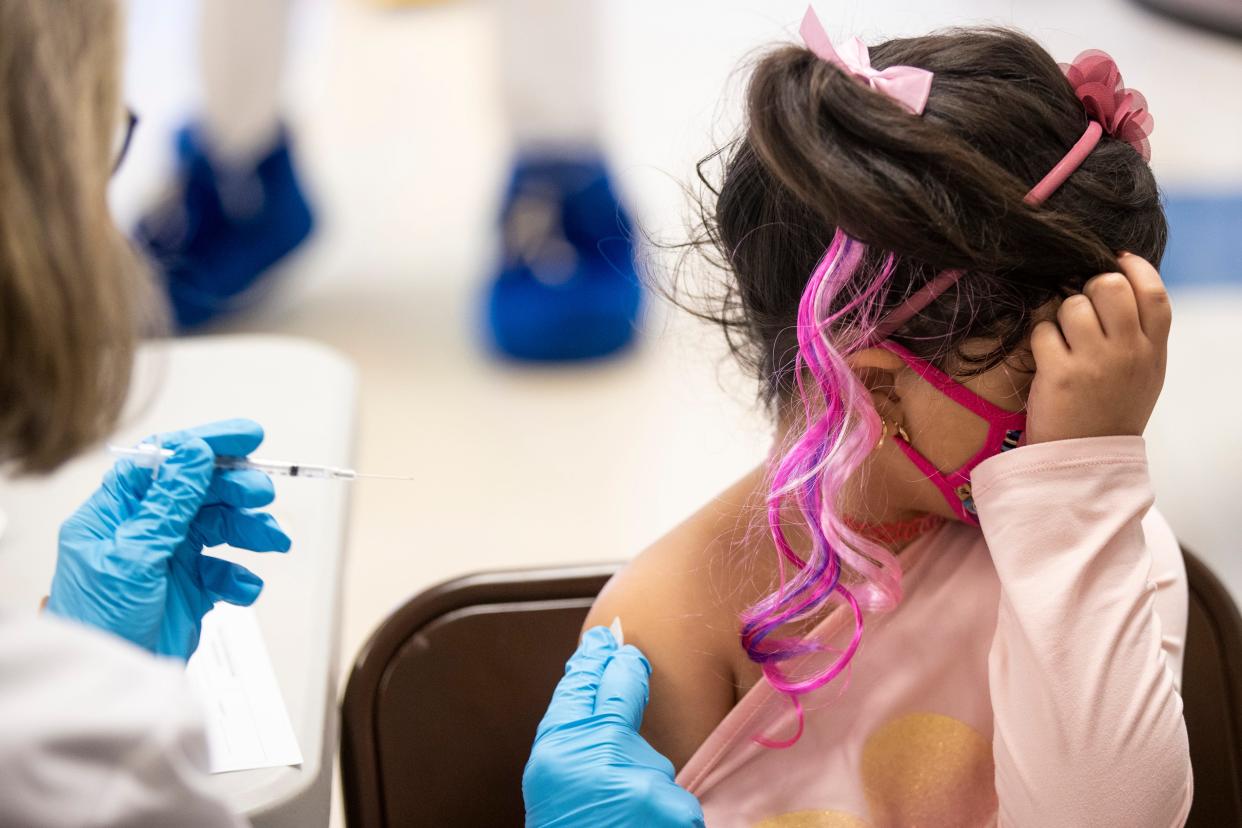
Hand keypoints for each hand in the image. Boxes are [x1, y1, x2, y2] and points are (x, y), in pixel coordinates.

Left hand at [46, 419, 290, 659]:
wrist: (110, 686)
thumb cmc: (96, 624)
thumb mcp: (133, 555)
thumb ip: (167, 504)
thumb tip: (192, 452)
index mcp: (118, 512)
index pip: (166, 461)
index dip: (207, 444)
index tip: (248, 436)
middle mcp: (145, 529)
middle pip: (201, 492)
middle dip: (236, 490)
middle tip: (261, 496)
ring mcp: (170, 558)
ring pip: (222, 527)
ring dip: (250, 530)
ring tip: (273, 540)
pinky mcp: (191, 588)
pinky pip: (227, 570)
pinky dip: (241, 577)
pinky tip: (242, 587)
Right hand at [523, 627, 704, 827]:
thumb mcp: (554, 792)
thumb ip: (575, 751)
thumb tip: (607, 714)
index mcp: (555, 753)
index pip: (580, 687)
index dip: (596, 660)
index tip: (609, 639)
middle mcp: (594, 756)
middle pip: (621, 697)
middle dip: (627, 675)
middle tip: (629, 655)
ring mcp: (638, 779)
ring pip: (653, 763)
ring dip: (647, 786)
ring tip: (624, 821)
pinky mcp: (673, 806)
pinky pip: (677, 798)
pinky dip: (667, 817)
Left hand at [1026, 253, 1170, 444]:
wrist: (1087, 459)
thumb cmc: (1111, 409)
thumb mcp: (1144, 372)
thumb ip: (1140, 331)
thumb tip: (1120, 280)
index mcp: (1154, 350)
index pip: (1154, 292)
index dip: (1135, 267)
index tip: (1117, 260)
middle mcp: (1130, 352)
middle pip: (1110, 285)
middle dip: (1088, 287)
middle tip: (1081, 310)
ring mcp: (1096, 362)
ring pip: (1072, 304)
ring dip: (1060, 316)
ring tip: (1063, 340)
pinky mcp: (1061, 374)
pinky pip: (1043, 331)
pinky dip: (1039, 339)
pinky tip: (1047, 358)